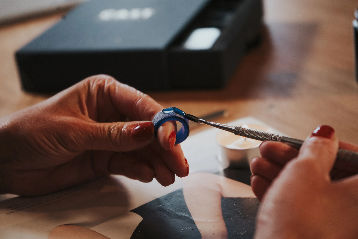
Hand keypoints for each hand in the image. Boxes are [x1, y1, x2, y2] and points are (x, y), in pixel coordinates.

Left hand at [0, 75, 188, 195]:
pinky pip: (131, 163)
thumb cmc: (31, 132)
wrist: (7, 161)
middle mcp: (112, 113)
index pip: (141, 106)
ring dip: (158, 161)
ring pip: (143, 148)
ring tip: (169, 175)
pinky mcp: (107, 158)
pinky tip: (151, 175)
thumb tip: (147, 132)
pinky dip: (143, 169)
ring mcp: (111, 137)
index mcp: (104, 93)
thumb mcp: (74, 131)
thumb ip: (113, 134)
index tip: (172, 140)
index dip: (161, 122)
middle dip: (165, 146)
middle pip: (148, 129)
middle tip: (179, 164)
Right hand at [250, 125, 357, 238]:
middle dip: (292, 159)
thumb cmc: (299, 223)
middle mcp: (355, 211)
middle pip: (327, 174)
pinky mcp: (316, 235)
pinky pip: (303, 209)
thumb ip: (316, 148)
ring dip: (281, 175)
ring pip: (310, 192)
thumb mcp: (304, 172)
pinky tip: (261, 184)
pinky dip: (283, 195)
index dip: (327, 145)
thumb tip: (323, 135)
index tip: (306, 141)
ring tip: (258, 165)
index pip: (354, 158)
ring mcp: (337, 226)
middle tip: (271, 150)